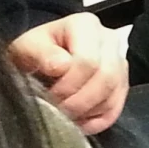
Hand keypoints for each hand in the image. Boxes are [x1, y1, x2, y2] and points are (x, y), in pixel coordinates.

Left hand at [11, 13, 128, 135]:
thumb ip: (40, 53)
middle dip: (78, 101)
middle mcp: (109, 41)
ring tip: (64, 114)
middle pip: (105, 78)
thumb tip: (60, 66)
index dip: (67, 85)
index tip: (48, 94)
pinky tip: (76, 120)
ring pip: (112, 96)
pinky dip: (94, 122)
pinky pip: (115, 110)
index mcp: (86, 26)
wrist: (41, 61)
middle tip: (57, 109)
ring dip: (85, 112)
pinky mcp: (121, 86)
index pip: (88, 61)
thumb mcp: (27, 48)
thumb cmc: (35, 52)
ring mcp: (120, 64)